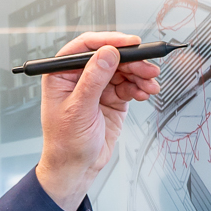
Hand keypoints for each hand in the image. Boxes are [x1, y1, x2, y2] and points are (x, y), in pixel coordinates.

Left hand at [32, 31, 158, 210]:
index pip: (85, 47)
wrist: (76, 169)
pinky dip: (139, 87)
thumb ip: (93, 80)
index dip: (108, 41)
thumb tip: (106, 54)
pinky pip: (128, 86)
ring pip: (122, 71)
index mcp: (61, 75)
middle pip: (109, 57)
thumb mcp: (78, 110)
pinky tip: (144, 92)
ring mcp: (97, 88)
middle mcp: (79, 78)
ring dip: (139, 75)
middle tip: (147, 68)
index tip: (129, 43)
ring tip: (150, 84)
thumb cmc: (65, 144)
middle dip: (130, 61)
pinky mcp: (111, 99)